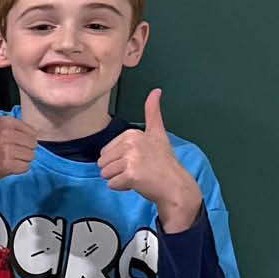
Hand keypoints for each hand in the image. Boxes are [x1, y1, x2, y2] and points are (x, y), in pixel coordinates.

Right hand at [0, 77, 34, 196]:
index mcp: (3, 120)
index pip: (31, 132)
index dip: (21, 138)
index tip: (4, 141)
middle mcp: (5, 133)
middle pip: (33, 144)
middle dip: (22, 150)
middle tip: (4, 151)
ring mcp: (6, 150)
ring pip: (31, 156)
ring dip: (21, 160)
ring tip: (5, 158)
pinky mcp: (7, 165)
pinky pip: (26, 167)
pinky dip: (18, 169)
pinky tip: (5, 167)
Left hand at [99, 89, 201, 232]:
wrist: (176, 185)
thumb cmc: (163, 161)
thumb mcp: (158, 133)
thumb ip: (152, 112)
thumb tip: (156, 90)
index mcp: (132, 134)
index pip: (105, 151)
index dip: (119, 159)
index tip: (140, 159)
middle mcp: (131, 143)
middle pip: (102, 162)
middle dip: (116, 170)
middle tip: (138, 169)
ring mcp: (132, 159)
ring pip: (105, 174)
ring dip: (118, 179)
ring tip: (137, 176)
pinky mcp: (132, 175)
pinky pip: (112, 184)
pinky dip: (121, 188)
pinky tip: (137, 184)